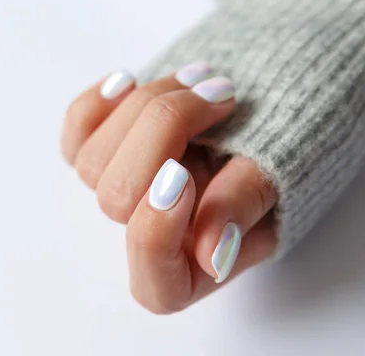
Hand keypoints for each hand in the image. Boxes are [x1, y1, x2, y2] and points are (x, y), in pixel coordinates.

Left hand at [61, 63, 277, 313]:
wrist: (276, 94)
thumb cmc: (288, 138)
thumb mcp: (283, 172)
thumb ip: (245, 207)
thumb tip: (214, 260)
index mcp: (195, 263)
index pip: (155, 285)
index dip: (156, 234)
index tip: (182, 174)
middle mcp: (149, 230)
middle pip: (116, 201)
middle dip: (164, 134)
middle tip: (222, 95)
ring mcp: (123, 188)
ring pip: (92, 162)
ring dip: (145, 109)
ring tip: (199, 79)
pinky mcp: (106, 148)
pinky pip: (76, 133)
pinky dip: (95, 105)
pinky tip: (128, 80)